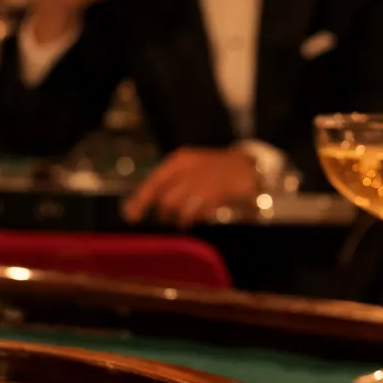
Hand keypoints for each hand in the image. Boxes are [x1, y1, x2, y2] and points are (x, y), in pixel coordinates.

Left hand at [122, 147, 259, 227]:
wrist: (252, 167)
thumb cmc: (218, 171)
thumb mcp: (192, 169)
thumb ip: (172, 184)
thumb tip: (148, 204)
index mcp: (180, 160)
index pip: (153, 181)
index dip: (139, 200)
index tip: (131, 216)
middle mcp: (188, 167)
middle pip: (163, 198)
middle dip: (163, 213)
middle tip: (167, 220)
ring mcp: (202, 179)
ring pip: (177, 206)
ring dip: (178, 218)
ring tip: (183, 222)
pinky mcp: (216, 192)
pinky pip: (196, 211)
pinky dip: (193, 219)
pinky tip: (197, 220)